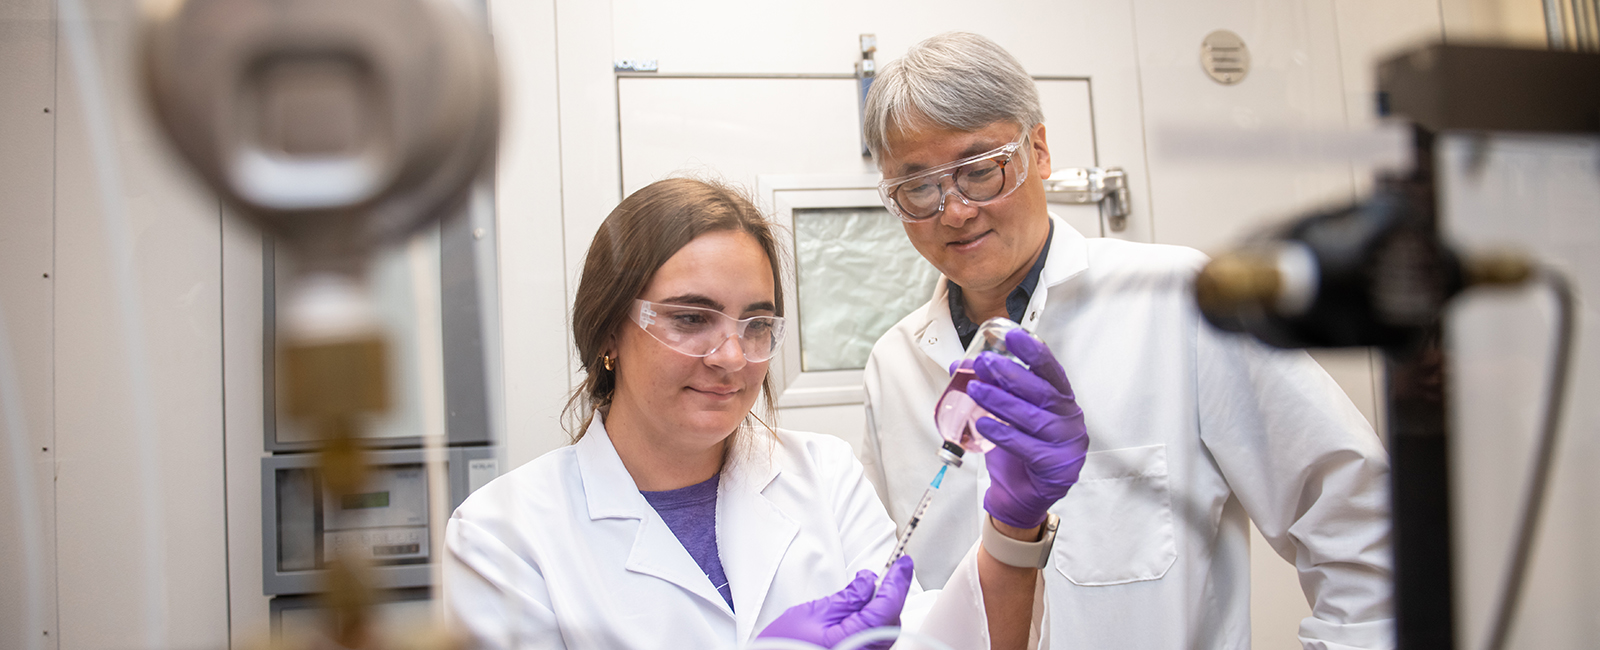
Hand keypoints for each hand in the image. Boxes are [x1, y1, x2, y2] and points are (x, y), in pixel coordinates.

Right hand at [756, 556, 913, 648]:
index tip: (903, 563)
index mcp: (848, 642)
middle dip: (892, 594)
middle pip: (890, 621)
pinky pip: (877, 640)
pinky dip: (877, 621)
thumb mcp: (812, 614)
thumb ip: (846, 599)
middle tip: (892, 571)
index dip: (897, 583)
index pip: (885, 609)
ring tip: (874, 588)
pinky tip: (867, 609)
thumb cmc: (783, 644)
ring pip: (886, 631)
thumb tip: (868, 581)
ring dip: (885, 607)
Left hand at [968, 329, 1088, 528]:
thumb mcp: (1003, 414)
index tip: (1013, 336)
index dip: (1034, 352)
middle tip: (985, 363)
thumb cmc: (1017, 451)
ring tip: (976, 391)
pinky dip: (1004, 433)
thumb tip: (959, 366)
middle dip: (1011, 374)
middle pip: (1043, 392)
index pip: (1051, 371)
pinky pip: (1028, 447)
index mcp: (1061, 401)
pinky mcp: (1057, 467)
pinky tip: (984, 424)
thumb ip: (990, 389)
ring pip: (1033, 418)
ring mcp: (1067, 444)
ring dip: (1002, 402)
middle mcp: (1069, 419)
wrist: (1021, 496)